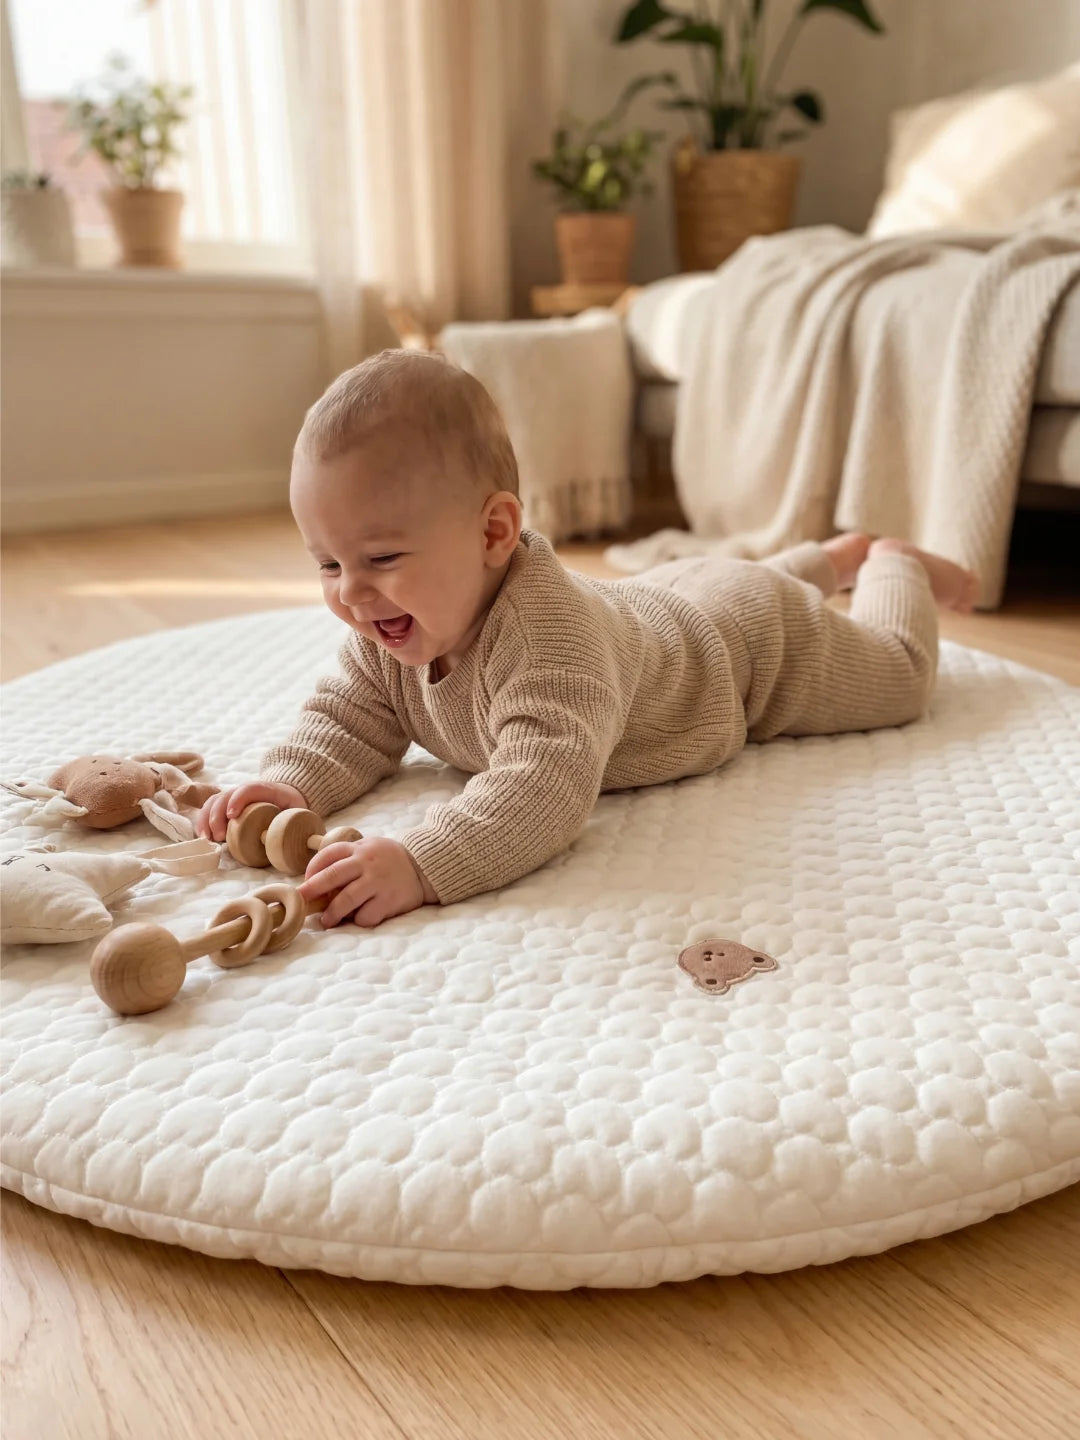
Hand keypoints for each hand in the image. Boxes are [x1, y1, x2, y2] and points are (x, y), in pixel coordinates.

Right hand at [196, 781, 309, 841]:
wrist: (287, 793)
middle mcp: (247, 790)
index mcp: (268, 789)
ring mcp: (235, 796)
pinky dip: (203, 821)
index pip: (250, 788)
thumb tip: (311, 843)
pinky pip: (210, 808)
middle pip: (226, 795)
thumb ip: (304, 823)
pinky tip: (203, 836)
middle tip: (220, 836)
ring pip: (214, 801)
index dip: (239, 799)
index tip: (233, 816)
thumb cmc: (294, 807)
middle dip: (218, 815)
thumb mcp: (302, 811)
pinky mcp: (227, 805)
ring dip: (207, 819)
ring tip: (208, 838)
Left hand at [298, 837, 435, 928]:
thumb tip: (316, 882)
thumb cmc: (388, 860)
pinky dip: (359, 920)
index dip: (312, 869)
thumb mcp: (367, 849)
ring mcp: (377, 882)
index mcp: (358, 849)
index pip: (328, 855)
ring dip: (332, 913)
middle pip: (332, 876)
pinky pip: (367, 916)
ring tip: (326, 921)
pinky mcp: (388, 900)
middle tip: (300, 902)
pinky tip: (360, 919)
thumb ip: (346, 859)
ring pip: (347, 900)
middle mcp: (366, 863)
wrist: (423, 867)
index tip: (306, 883)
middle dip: (311, 890)